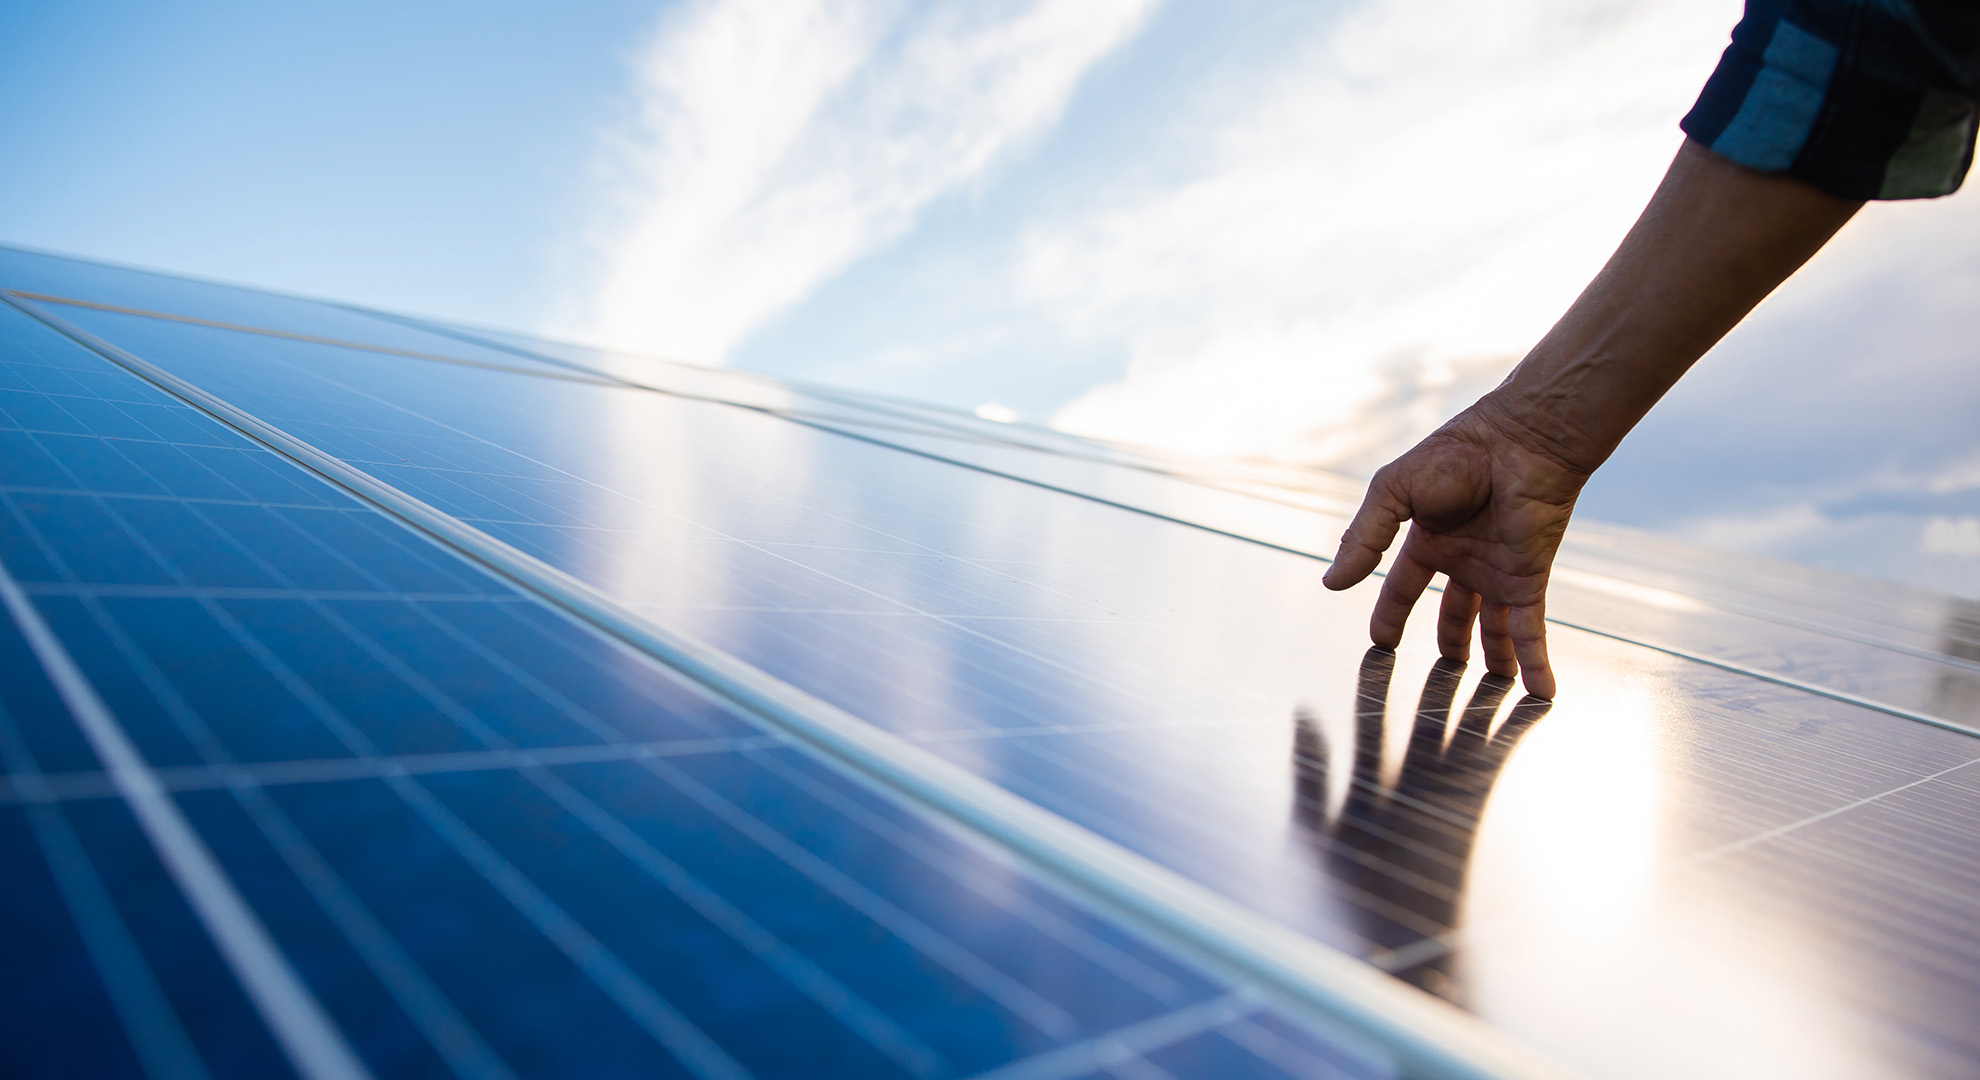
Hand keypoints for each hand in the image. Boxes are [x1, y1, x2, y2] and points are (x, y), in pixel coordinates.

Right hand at [1321, 396, 1587, 698]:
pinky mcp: (1528, 579)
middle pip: (1454, 612)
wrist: (1520, 442)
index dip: (1391, 614)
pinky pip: (1530, 630)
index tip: (1382, 642)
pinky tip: (1541, 691)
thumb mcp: (1393, 492)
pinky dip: (1535, 662)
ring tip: (1495, 689)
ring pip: (1494, 627)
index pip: (1404, 585)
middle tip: (1445, 674)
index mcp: (1429, 536)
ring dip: (1496, 658)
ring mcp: (1498, 571)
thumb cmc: (1457, 454)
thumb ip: (1363, 538)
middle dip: (1450, 642)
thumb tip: (1330, 582)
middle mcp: (1465, 558)